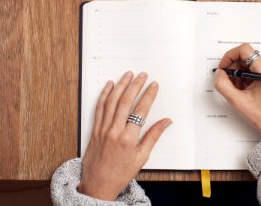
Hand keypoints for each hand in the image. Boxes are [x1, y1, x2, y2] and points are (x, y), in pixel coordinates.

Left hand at [78, 71, 171, 200]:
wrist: (98, 185)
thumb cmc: (120, 174)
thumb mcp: (142, 157)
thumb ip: (153, 136)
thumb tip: (166, 122)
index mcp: (128, 139)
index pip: (141, 110)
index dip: (148, 95)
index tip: (153, 86)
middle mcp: (114, 131)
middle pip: (126, 101)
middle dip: (135, 85)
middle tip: (142, 75)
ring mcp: (102, 129)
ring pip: (112, 101)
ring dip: (120, 85)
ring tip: (128, 75)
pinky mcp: (94, 129)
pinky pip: (99, 108)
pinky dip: (104, 94)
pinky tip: (109, 85)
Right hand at [214, 44, 260, 136]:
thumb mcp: (237, 101)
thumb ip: (223, 84)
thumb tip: (219, 73)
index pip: (244, 50)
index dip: (230, 56)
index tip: (224, 67)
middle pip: (245, 56)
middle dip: (233, 68)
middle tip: (229, 81)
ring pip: (247, 63)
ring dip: (238, 74)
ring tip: (238, 89)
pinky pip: (252, 69)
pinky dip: (244, 77)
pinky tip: (243, 90)